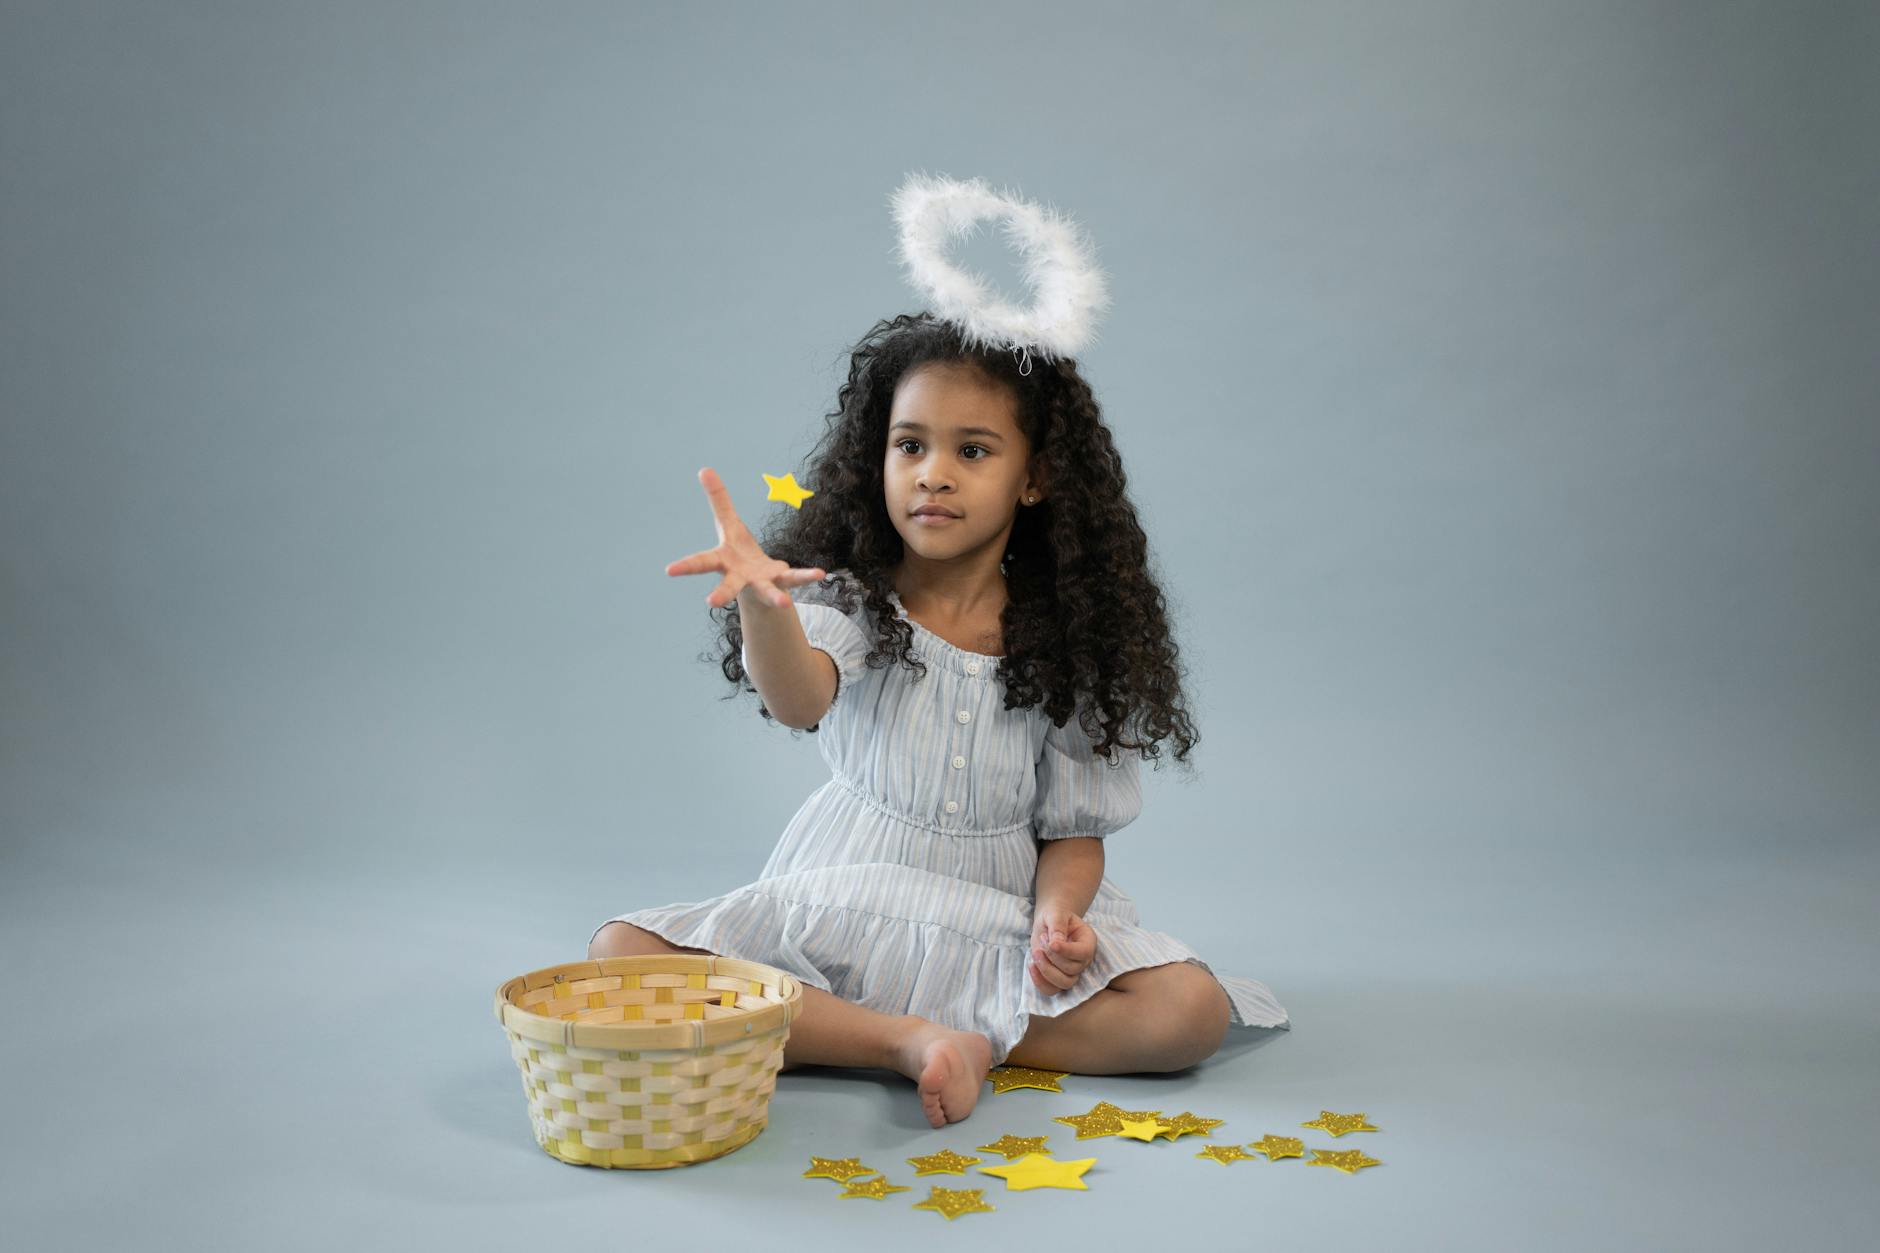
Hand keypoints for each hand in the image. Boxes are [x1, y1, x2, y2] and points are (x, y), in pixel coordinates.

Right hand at [665, 467, 824, 608]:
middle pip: (729, 585)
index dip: (685, 566)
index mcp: (723, 560)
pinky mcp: (781, 582)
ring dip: (775, 596)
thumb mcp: (728, 524)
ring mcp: (761, 582)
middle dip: (721, 593)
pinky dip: (807, 576)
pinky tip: (821, 574)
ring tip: (784, 603)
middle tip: (711, 602)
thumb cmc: (738, 553)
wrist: (757, 583)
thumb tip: (704, 469)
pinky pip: (795, 578)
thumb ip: (718, 499)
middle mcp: (740, 577)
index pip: (701, 563)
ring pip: (767, 590)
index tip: (668, 571)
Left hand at [1028, 904, 1096, 995]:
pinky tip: (1032, 966)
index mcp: (1088, 942)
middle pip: (1073, 970)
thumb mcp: (1056, 914)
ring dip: (1046, 971)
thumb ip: (1057, 925)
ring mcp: (1072, 972)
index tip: (1050, 942)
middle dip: (1053, 957)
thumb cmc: (1055, 916)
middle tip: (1042, 939)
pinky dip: (1040, 982)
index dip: (1066, 951)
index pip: (1083, 953)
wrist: (1048, 922)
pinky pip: (1051, 990)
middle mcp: (1083, 960)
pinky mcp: (1057, 978)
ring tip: (1035, 953)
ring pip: (1064, 984)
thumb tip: (1056, 943)